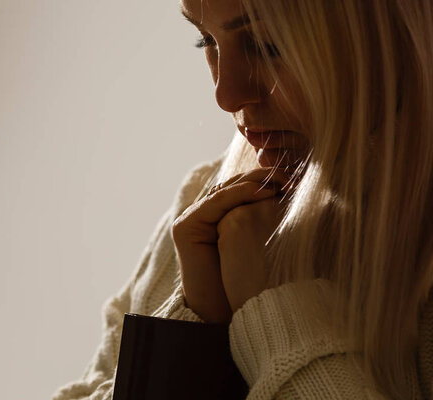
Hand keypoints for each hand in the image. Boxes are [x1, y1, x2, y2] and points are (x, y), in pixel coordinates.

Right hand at [171, 167, 292, 322]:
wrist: (229, 312)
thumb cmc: (254, 282)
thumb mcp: (268, 242)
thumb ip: (276, 219)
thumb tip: (304, 195)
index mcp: (223, 216)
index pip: (246, 188)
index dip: (271, 179)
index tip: (299, 178)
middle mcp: (207, 215)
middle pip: (235, 184)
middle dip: (264, 177)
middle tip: (292, 174)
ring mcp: (194, 219)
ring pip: (226, 190)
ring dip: (255, 182)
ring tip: (281, 181)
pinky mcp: (185, 227)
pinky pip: (215, 202)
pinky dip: (239, 194)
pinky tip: (264, 192)